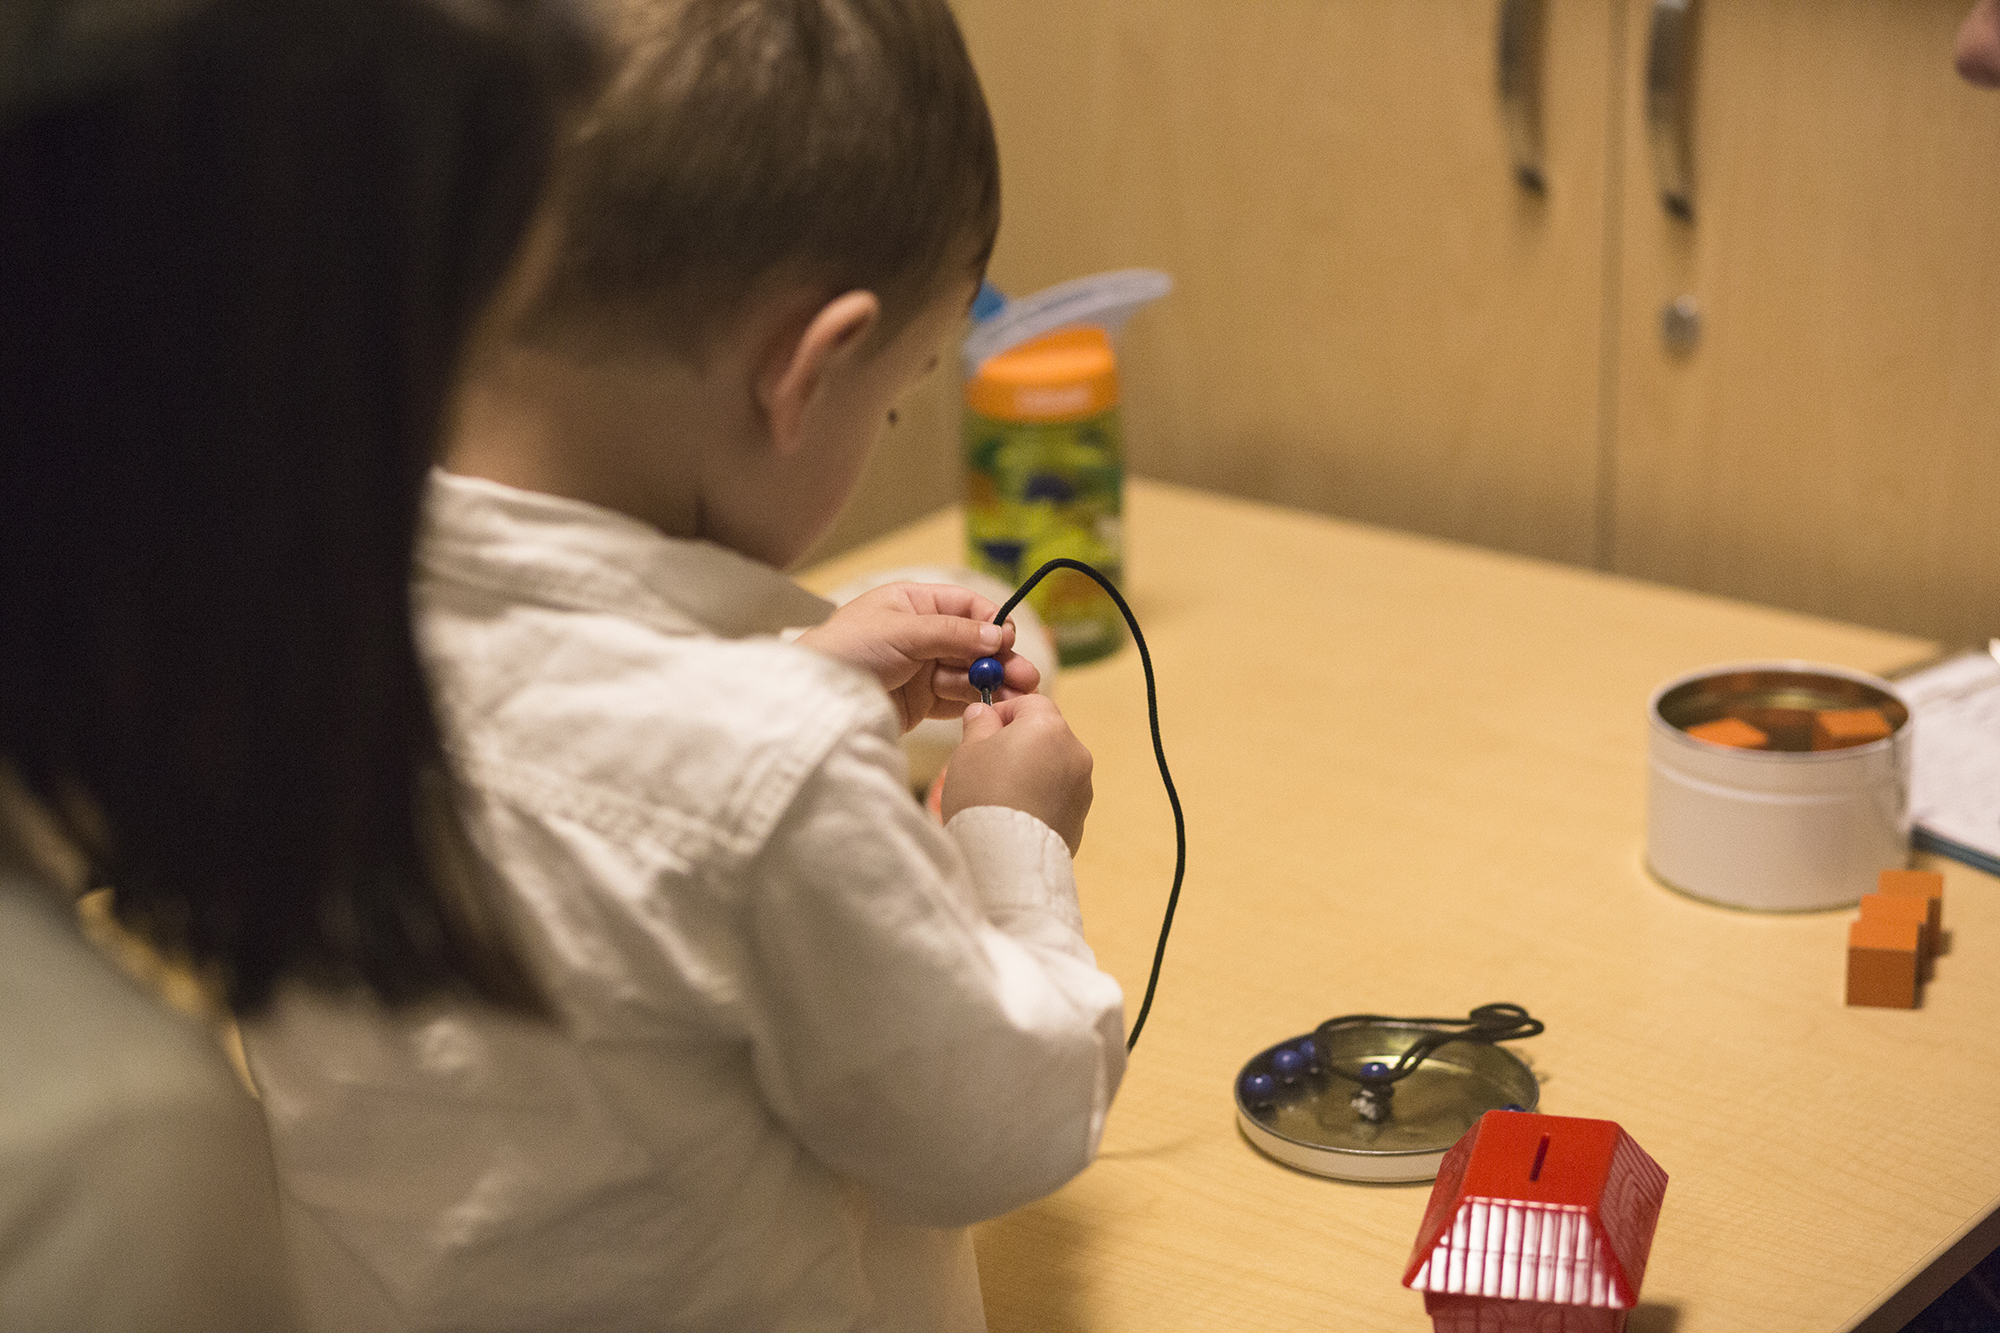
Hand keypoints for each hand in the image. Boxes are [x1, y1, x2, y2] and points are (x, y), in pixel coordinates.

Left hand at [796, 583, 1040, 731]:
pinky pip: (954, 699)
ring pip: (967, 673)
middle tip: (1027, 678)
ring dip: (992, 684)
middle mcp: (920, 634)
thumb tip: (999, 635)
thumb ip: (953, 633)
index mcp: (913, 604)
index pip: (965, 605)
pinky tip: (992, 710)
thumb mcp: (902, 631)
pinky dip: (974, 703)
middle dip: (1000, 660)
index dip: (990, 621)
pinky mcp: (918, 701)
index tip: (1009, 641)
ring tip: (1017, 699)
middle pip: (972, 643)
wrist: (813, 697)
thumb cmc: (848, 649)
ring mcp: (920, 668)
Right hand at [942, 694, 1092, 854]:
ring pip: (1053, 764)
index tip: (983, 729)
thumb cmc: (983, 798)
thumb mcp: (968, 751)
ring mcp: (1082, 786)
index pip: (1029, 701)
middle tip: (988, 763)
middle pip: (1045, 733)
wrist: (1005, 859)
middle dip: (1018, 741)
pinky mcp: (1081, 815)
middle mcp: (1075, 752)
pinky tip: (1015, 813)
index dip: (1003, 712)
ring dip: (1032, 770)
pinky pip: (1058, 794)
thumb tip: (983, 712)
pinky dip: (1041, 797)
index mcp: (1048, 727)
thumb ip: (979, 724)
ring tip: (1000, 794)